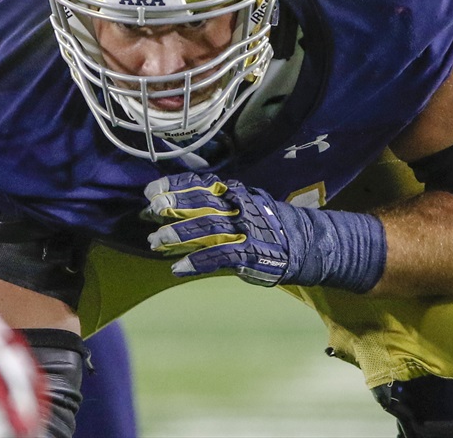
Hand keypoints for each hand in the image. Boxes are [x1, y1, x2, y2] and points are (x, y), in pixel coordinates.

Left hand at [140, 172, 292, 285]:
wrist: (301, 244)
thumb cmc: (261, 225)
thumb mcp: (239, 205)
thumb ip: (209, 206)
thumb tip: (167, 208)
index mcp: (233, 192)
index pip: (200, 183)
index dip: (174, 185)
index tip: (151, 190)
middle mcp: (238, 207)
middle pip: (201, 203)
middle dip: (174, 205)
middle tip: (150, 211)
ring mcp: (245, 229)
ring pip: (208, 228)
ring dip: (179, 235)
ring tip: (155, 241)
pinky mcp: (250, 253)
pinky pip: (220, 256)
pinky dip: (197, 262)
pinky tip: (178, 268)